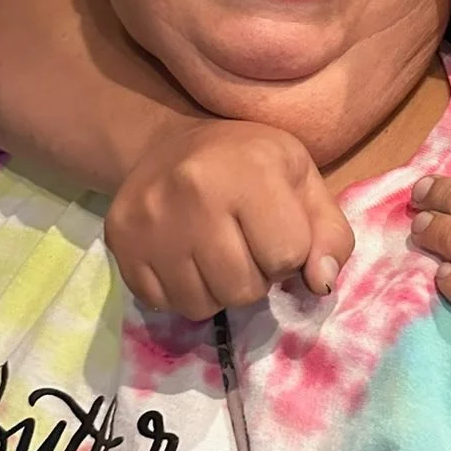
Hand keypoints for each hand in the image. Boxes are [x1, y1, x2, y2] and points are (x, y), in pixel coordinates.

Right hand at [104, 117, 355, 319]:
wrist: (170, 144)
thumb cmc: (248, 163)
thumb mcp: (302, 181)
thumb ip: (329, 234)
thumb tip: (321, 284)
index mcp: (251, 169)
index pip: (288, 255)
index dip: (290, 254)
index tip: (276, 232)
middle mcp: (194, 191)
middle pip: (244, 289)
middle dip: (255, 277)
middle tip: (244, 247)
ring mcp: (151, 220)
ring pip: (203, 305)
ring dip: (218, 290)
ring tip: (216, 255)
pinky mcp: (120, 242)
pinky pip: (164, 304)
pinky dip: (182, 293)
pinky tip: (185, 260)